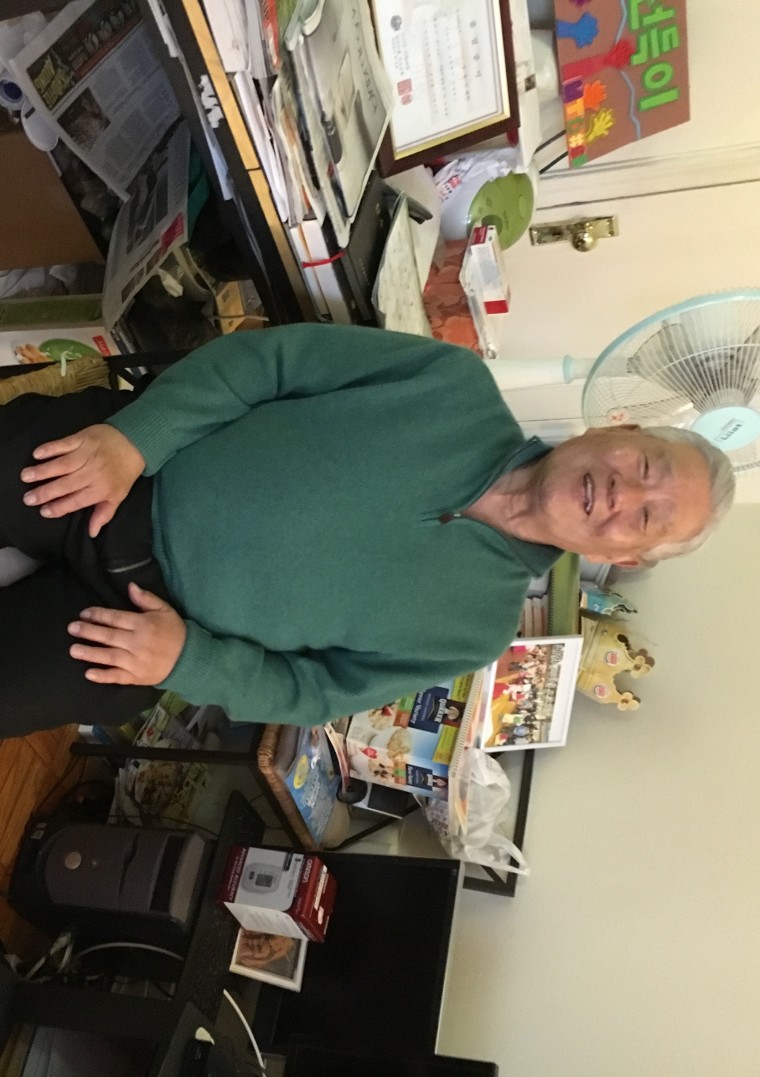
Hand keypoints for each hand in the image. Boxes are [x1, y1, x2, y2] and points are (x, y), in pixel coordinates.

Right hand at [21, 424, 144, 537]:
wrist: (134, 443)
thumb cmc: (124, 472)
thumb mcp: (118, 496)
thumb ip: (103, 514)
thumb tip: (92, 533)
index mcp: (101, 489)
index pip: (76, 501)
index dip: (59, 507)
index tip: (43, 511)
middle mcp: (92, 473)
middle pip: (66, 485)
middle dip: (45, 493)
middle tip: (28, 499)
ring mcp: (86, 455)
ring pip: (61, 465)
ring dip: (42, 471)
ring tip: (26, 477)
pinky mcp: (82, 438)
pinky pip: (63, 444)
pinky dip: (50, 448)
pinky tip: (37, 454)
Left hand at [68, 582, 186, 685]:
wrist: (189, 658)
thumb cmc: (174, 631)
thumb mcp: (165, 610)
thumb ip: (146, 598)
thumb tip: (130, 586)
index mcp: (143, 624)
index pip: (116, 618)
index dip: (98, 615)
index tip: (84, 613)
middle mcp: (137, 642)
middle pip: (109, 636)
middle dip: (88, 631)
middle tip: (71, 628)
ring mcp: (136, 661)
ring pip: (110, 656)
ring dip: (90, 653)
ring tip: (73, 650)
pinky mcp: (137, 676)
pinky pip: (118, 677)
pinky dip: (103, 676)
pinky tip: (89, 674)